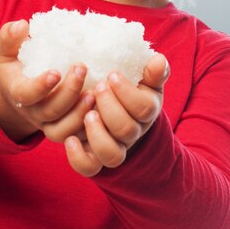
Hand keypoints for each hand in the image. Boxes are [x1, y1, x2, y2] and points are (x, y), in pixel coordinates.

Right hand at [0, 19, 94, 142]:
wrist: (20, 96)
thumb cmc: (19, 68)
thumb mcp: (9, 53)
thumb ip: (10, 38)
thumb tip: (21, 24)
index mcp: (19, 93)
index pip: (26, 95)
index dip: (41, 86)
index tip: (56, 72)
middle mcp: (34, 112)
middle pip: (51, 111)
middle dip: (68, 92)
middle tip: (82, 68)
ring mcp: (49, 124)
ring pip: (64, 129)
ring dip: (80, 113)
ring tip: (96, 92)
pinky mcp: (65, 130)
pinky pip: (77, 136)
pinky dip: (90, 126)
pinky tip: (104, 107)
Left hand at [64, 52, 169, 176]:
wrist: (117, 112)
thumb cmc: (129, 89)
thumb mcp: (145, 79)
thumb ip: (153, 71)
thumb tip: (159, 60)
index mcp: (146, 111)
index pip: (144, 108)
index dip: (127, 93)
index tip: (111, 74)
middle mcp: (132, 133)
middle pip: (127, 130)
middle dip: (110, 107)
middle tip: (98, 87)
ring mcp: (114, 147)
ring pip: (112, 155)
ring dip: (98, 134)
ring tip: (87, 114)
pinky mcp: (94, 158)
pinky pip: (90, 168)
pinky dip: (78, 157)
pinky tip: (70, 140)